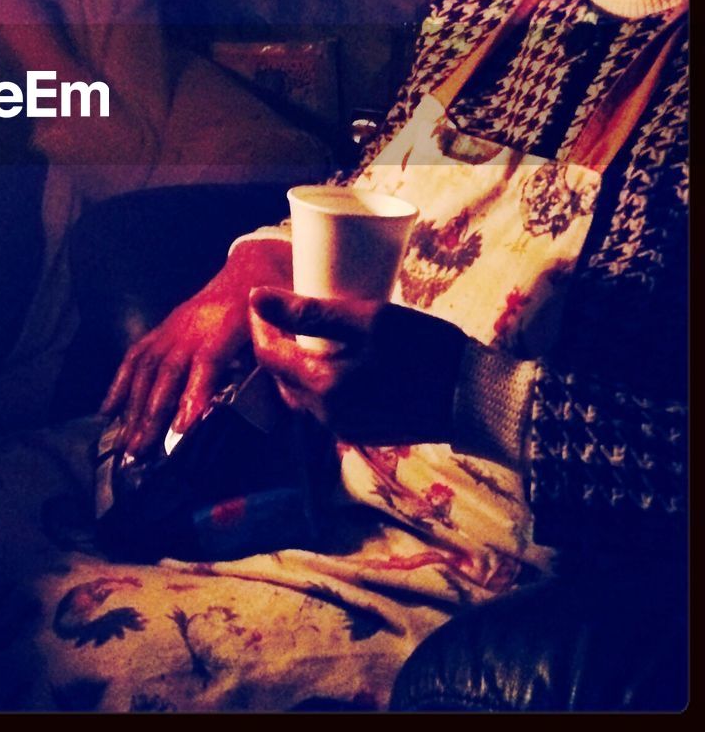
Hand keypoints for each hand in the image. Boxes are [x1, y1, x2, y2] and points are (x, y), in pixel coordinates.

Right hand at [99, 236, 292, 456]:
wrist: (249, 271)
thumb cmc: (268, 310)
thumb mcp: (282, 332)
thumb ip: (281, 364)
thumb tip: (293, 407)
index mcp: (228, 325)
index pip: (207, 361)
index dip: (194, 394)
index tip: (182, 428)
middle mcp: (193, 326)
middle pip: (168, 371)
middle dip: (152, 413)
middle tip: (140, 452)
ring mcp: (173, 327)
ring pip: (147, 366)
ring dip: (132, 406)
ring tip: (125, 444)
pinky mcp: (162, 329)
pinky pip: (135, 356)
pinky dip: (119, 384)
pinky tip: (107, 411)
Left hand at [248, 285, 467, 444]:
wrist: (476, 398)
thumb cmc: (425, 350)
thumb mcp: (369, 319)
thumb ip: (310, 312)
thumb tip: (256, 298)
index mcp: (321, 386)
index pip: (267, 354)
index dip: (260, 323)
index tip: (263, 298)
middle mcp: (325, 415)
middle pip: (280, 376)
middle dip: (276, 343)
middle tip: (287, 311)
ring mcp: (343, 428)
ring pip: (300, 393)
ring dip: (296, 364)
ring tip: (309, 331)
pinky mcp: (362, 432)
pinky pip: (324, 405)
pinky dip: (318, 381)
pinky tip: (335, 359)